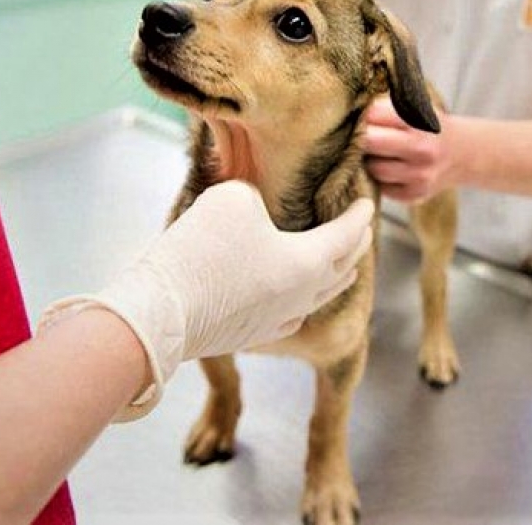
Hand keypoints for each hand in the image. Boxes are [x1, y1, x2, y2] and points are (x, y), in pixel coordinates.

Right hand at [38, 180, 373, 419]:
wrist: (161, 310)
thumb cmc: (201, 249)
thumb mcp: (233, 198)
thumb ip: (257, 197)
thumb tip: (257, 213)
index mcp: (309, 262)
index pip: (347, 234)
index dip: (360, 215)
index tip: (369, 203)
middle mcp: (302, 295)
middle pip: (342, 269)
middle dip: (355, 247)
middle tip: (362, 231)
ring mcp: (277, 320)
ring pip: (320, 297)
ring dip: (335, 278)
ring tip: (343, 268)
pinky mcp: (251, 334)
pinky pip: (291, 318)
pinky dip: (302, 303)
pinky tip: (298, 304)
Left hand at [364, 98, 455, 201]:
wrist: (462, 154)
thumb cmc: (429, 128)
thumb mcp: (416, 108)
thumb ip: (386, 108)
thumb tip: (351, 114)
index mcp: (420, 122)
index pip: (373, 115)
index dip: (363, 116)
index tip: (362, 118)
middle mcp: (422, 150)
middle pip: (370, 142)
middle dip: (362, 138)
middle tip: (363, 137)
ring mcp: (419, 176)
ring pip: (373, 169)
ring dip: (370, 161)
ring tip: (378, 153)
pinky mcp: (414, 195)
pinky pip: (381, 187)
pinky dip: (380, 178)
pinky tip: (390, 168)